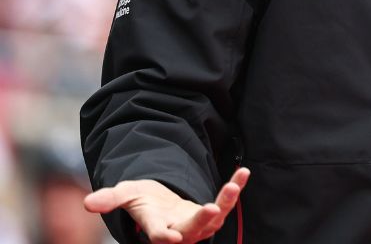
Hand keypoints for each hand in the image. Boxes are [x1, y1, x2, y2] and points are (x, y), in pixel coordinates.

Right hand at [83, 167, 249, 242]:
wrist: (159, 202)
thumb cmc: (141, 199)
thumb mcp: (125, 194)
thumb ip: (110, 199)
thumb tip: (87, 203)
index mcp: (155, 227)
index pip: (159, 235)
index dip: (164, 237)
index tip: (172, 238)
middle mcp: (178, 230)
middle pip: (192, 231)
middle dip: (201, 221)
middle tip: (211, 209)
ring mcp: (196, 224)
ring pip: (213, 220)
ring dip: (226, 203)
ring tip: (233, 184)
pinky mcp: (210, 214)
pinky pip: (226, 203)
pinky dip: (235, 189)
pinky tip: (243, 173)